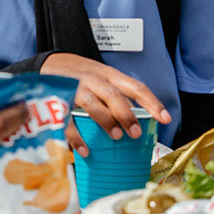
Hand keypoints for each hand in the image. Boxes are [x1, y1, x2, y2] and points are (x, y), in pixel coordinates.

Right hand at [40, 53, 171, 157]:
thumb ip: (117, 94)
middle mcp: (94, 80)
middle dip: (127, 114)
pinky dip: (76, 137)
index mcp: (108, 75)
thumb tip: (138, 120)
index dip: (152, 102)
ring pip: (93, 104)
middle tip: (135, 133)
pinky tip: (85, 150)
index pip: (135, 87)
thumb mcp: (101, 77)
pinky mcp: (58, 100)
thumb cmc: (79, 75)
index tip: (166, 118)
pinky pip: (68, 120)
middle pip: (114, 95)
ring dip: (106, 121)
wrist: (47, 64)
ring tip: (116, 137)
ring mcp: (75, 89)